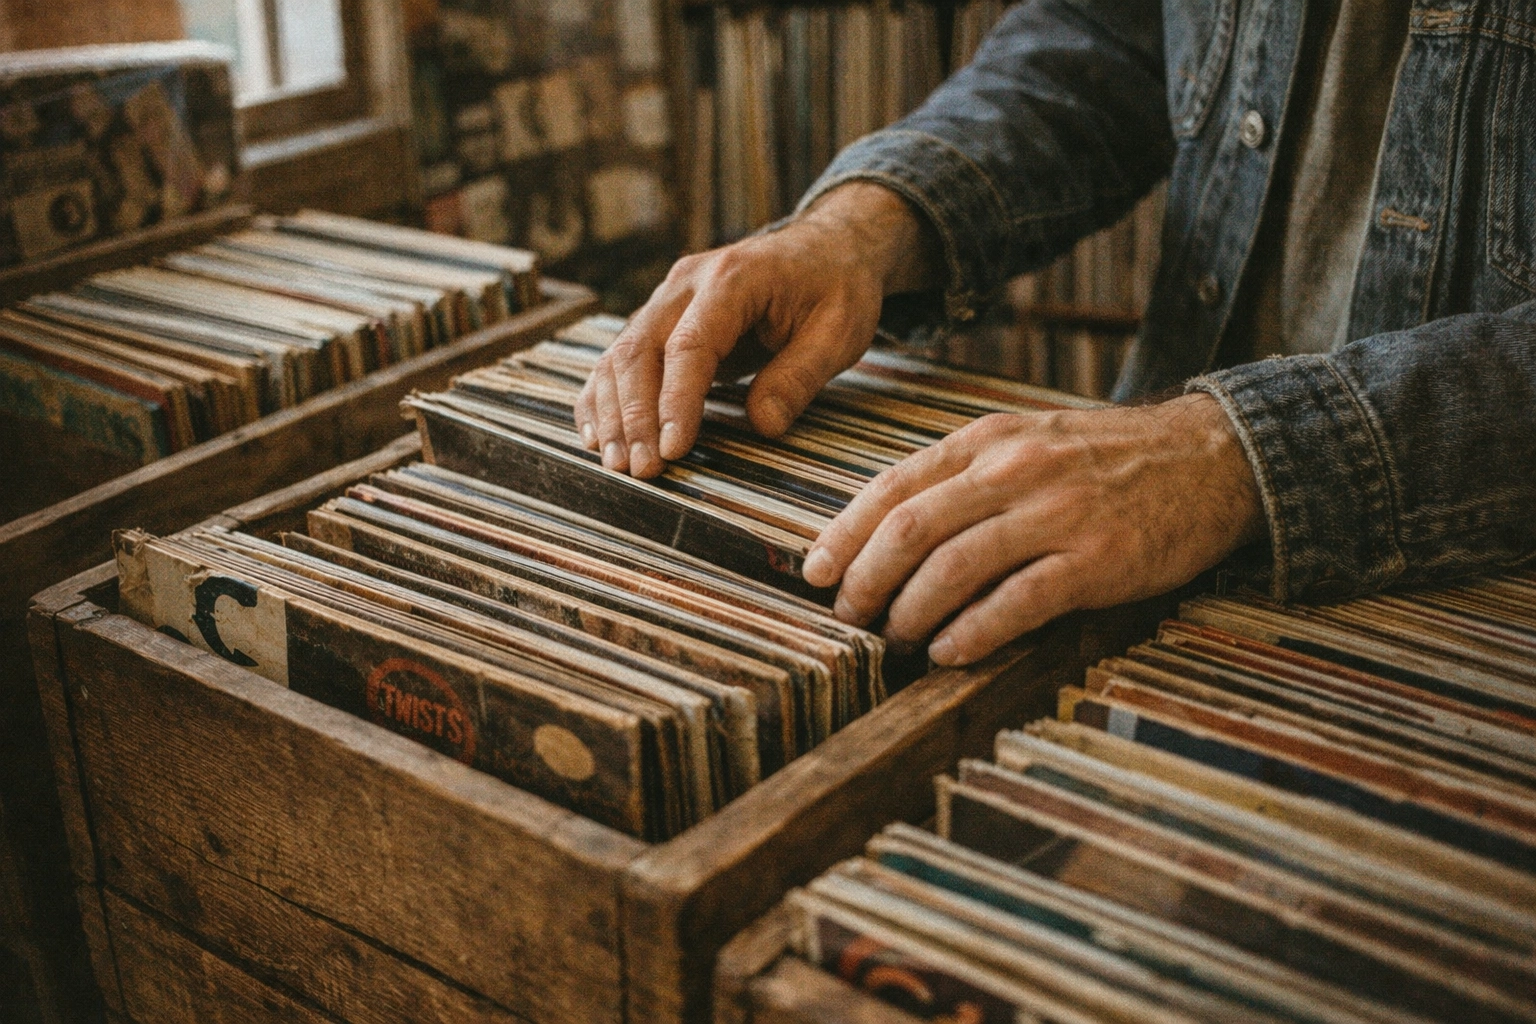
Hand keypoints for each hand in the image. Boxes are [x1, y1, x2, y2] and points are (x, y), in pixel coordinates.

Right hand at [573, 183, 941, 476]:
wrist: (825, 247)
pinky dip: (604, 397)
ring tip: (618, 465)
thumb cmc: (836, 288)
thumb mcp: (839, 331)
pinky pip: (620, 358)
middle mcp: (686, 283)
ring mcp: (667, 298)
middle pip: (641, 349)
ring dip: (613, 413)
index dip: (676, 401)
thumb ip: (800, 376)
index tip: (673, 449)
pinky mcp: (661, 318)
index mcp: (733, 279)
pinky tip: (597, 437)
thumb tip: (762, 425)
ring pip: (621, 355)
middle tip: (641, 471)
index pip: (691, 345)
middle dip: (635, 416)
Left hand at [801, 393, 1266, 664]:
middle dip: (865, 580)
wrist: (1210, 458)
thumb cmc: (1104, 460)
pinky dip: (972, 632)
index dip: (844, 533)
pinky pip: (1016, 602)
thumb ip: (962, 478)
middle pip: (910, 529)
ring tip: (896, 640)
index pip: (893, 486)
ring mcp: (1055, 515)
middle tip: (850, 617)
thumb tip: (889, 534)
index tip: (816, 571)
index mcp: (987, 441)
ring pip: (953, 567)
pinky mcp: (1095, 560)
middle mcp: (1013, 471)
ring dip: (910, 613)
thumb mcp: (1026, 442)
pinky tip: (949, 653)